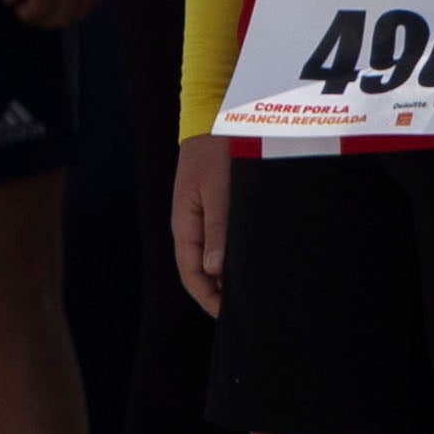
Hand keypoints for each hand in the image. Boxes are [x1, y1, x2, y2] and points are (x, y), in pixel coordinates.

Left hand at [4, 0, 107, 27]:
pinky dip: (77, 7)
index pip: (40, 7)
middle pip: (61, 17)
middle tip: (29, 8)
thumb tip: (9, 0)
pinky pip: (93, 3)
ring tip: (46, 2)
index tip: (17, 7)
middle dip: (41, 20)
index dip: (25, 15)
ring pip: (79, 14)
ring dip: (59, 16)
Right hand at [169, 133, 232, 315]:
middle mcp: (189, 225)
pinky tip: (247, 262)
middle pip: (198, 271)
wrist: (214, 118)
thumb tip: (213, 271)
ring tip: (249, 291)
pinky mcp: (212, 208)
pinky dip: (229, 258)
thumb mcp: (219, 191)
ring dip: (225, 277)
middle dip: (217, 294)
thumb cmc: (217, 151)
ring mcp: (199, 217)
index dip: (208, 299)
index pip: (191, 274)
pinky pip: (217, 242)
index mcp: (184, 224)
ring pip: (209, 258)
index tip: (229, 316)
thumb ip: (217, 229)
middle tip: (245, 310)